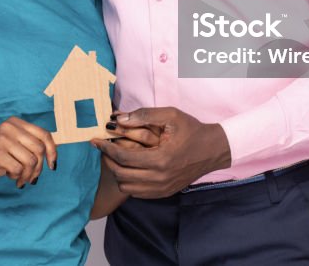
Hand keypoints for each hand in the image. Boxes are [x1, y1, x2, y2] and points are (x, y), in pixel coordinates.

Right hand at [0, 117, 57, 188]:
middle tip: (32, 178)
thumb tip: (56, 152)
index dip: (53, 151)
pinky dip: (16, 176)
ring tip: (21, 179)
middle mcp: (8, 126)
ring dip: (28, 175)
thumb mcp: (17, 147)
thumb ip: (33, 145)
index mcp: (16, 122)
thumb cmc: (0, 158)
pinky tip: (9, 175)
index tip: (52, 166)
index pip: (44, 134)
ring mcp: (1, 138)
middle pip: (39, 149)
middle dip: (38, 168)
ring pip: (30, 161)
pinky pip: (18, 169)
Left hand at [92, 107, 231, 198]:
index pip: (123, 158)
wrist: (212, 149)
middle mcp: (160, 178)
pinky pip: (138, 193)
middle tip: (103, 148)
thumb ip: (144, 115)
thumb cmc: (191, 129)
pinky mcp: (165, 192)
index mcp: (161, 159)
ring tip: (115, 157)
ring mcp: (163, 188)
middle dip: (108, 160)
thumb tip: (118, 119)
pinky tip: (128, 168)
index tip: (96, 140)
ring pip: (127, 187)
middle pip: (121, 175)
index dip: (106, 149)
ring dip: (118, 172)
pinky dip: (128, 182)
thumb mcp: (170, 115)